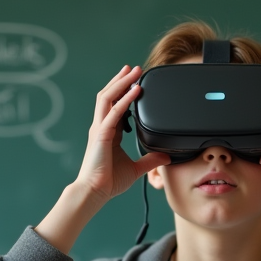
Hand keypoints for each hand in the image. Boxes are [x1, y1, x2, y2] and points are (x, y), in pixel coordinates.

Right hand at [74, 65, 169, 202]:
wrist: (95, 192)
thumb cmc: (108, 182)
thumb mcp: (135, 169)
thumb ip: (149, 160)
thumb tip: (165, 156)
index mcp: (108, 132)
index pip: (115, 105)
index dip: (123, 91)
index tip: (135, 81)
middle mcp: (102, 126)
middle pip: (109, 95)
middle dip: (121, 80)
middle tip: (134, 68)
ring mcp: (99, 128)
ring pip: (108, 97)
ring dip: (122, 82)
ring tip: (133, 71)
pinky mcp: (101, 134)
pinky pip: (114, 112)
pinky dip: (125, 99)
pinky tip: (135, 90)